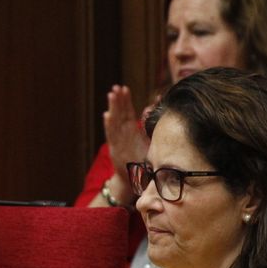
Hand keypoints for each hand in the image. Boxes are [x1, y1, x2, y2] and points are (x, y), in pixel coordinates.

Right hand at [102, 85, 147, 199]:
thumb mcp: (151, 143)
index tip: (125, 88)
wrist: (135, 179)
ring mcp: (118, 140)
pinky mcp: (115, 149)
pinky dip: (109, 125)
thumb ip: (153, 129)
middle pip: (120, 113)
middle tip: (117, 87)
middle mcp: (123, 133)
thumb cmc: (144, 161)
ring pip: (115, 121)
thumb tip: (159, 114)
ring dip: (113, 108)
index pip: (128, 112)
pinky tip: (107, 115)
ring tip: (111, 95)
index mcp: (131, 131)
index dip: (126, 101)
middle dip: (118, 100)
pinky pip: (112, 135)